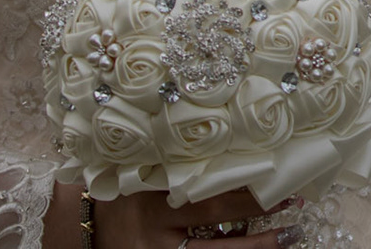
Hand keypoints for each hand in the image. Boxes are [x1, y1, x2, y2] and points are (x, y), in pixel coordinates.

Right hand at [48, 181, 302, 248]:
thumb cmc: (112, 185)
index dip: (246, 186)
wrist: (73, 224)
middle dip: (259, 219)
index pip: (206, 190)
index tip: (280, 173)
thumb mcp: (138, 167)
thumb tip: (225, 134)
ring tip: (289, 236)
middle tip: (296, 206)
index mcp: (152, 192)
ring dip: (255, 248)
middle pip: (216, 226)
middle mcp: (155, 229)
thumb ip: (172, 157)